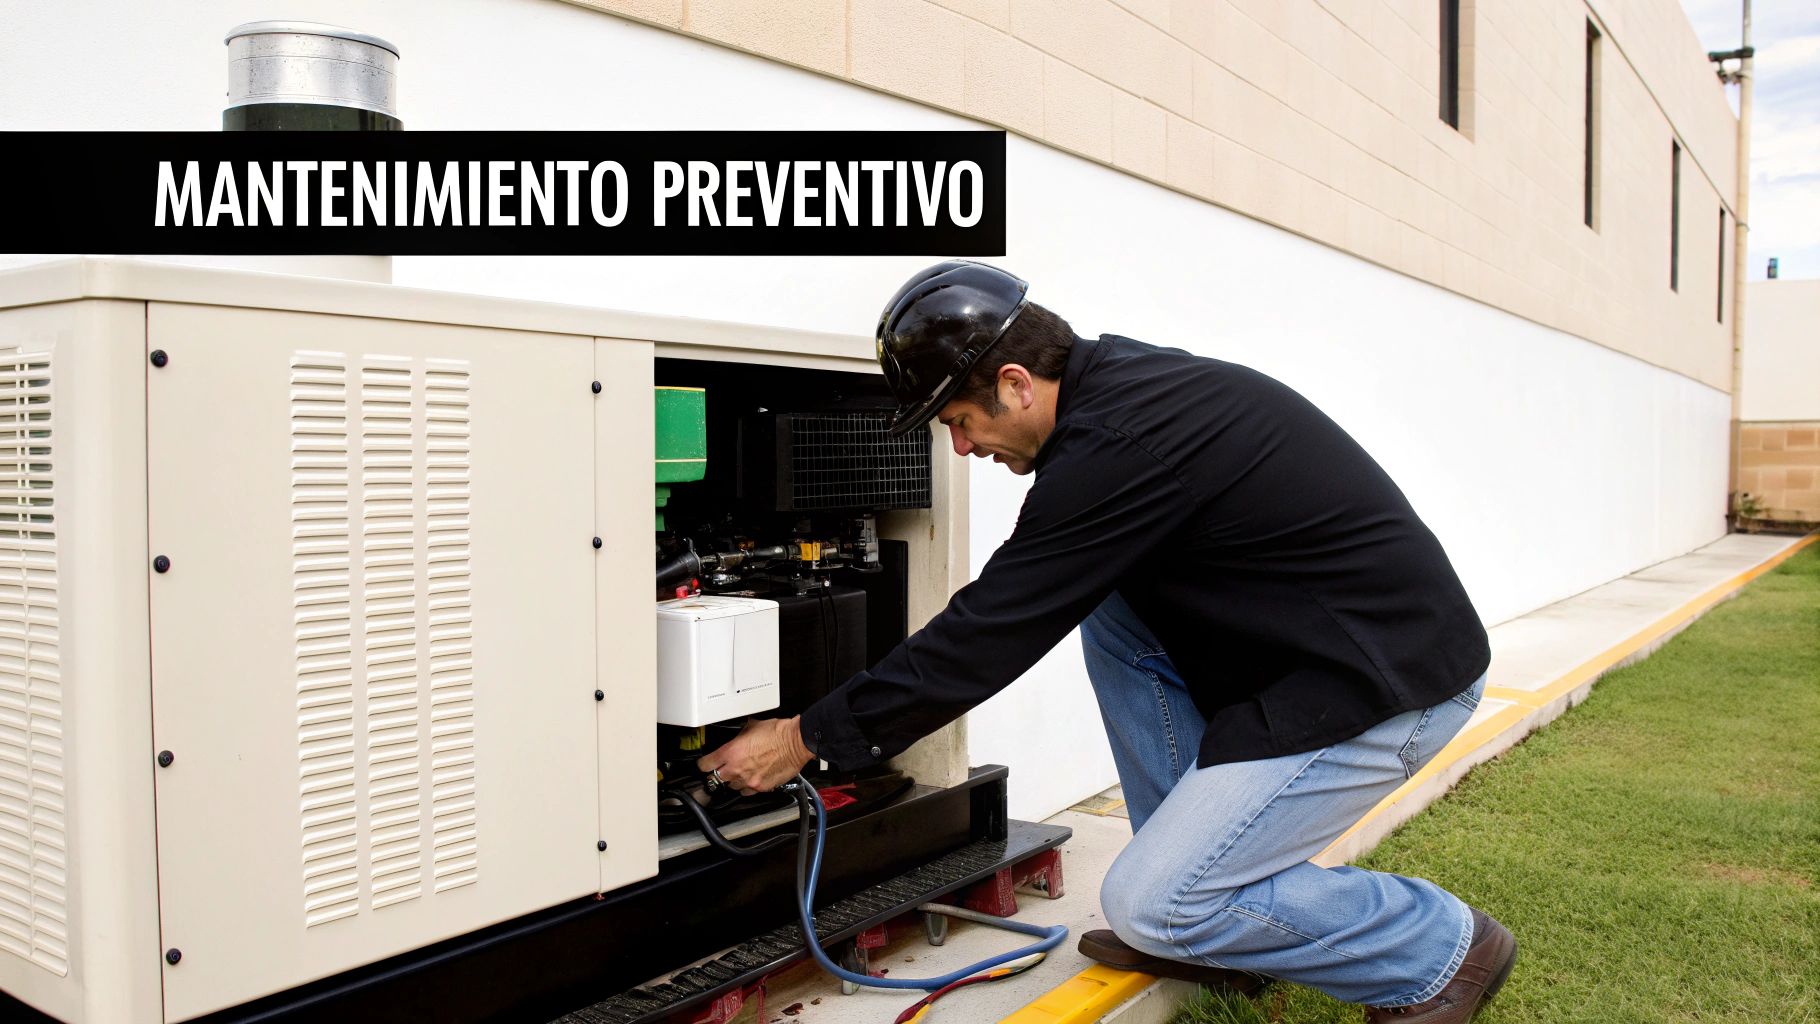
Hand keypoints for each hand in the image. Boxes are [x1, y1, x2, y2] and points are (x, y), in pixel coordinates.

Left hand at [698, 716, 815, 794]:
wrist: (795, 742)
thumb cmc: (777, 733)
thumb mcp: (750, 727)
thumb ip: (738, 736)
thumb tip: (735, 738)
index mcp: (731, 752)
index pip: (705, 765)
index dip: (703, 764)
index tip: (705, 764)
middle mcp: (737, 769)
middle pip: (716, 778)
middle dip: (718, 773)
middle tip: (723, 769)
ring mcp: (749, 780)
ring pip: (732, 787)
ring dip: (734, 780)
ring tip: (742, 772)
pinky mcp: (761, 787)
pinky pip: (748, 791)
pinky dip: (748, 786)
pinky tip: (752, 778)